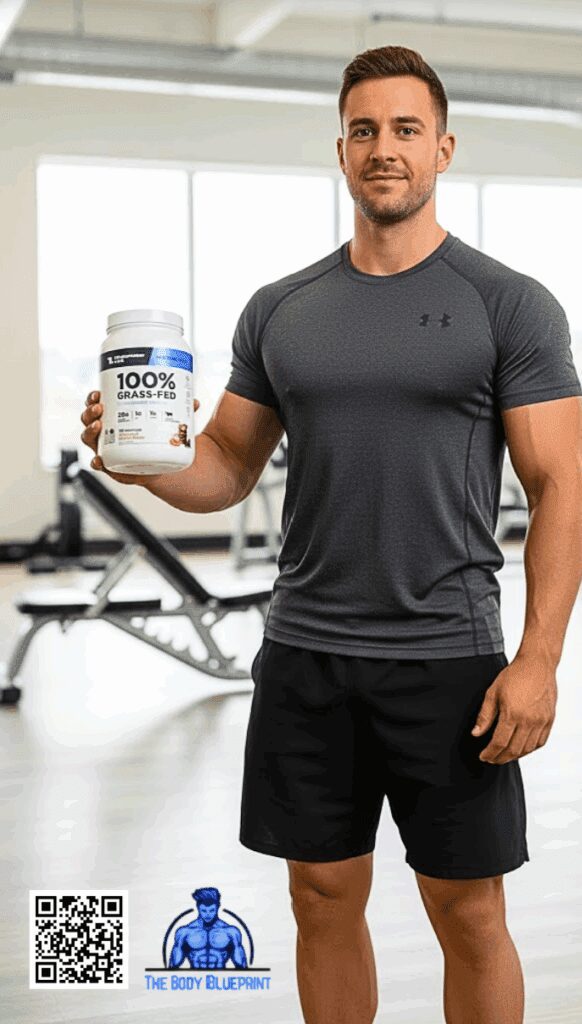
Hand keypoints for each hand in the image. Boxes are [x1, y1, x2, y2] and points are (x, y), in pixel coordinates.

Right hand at [80, 390, 199, 484]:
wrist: (169, 467)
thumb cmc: (164, 438)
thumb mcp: (170, 421)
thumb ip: (182, 412)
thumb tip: (194, 401)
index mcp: (116, 418)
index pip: (97, 405)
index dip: (93, 398)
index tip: (98, 392)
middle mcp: (108, 434)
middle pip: (89, 420)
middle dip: (89, 412)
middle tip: (99, 407)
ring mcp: (109, 451)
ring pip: (90, 440)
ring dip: (90, 431)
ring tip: (99, 424)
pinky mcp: (115, 468)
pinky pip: (101, 465)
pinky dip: (96, 463)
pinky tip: (99, 459)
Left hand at [471, 653, 556, 763]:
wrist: (537, 665)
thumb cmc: (515, 675)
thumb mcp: (493, 693)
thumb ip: (485, 715)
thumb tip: (476, 733)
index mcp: (512, 713)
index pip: (499, 742)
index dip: (490, 753)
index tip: (484, 756)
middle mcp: (528, 720)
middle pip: (514, 750)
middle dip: (500, 758)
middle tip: (492, 759)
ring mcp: (541, 721)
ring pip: (527, 749)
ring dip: (515, 756)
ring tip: (504, 756)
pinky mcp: (549, 720)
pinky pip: (540, 742)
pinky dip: (530, 749)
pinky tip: (521, 749)